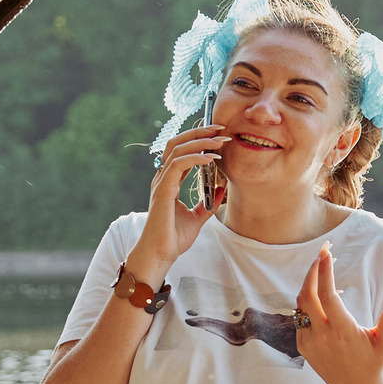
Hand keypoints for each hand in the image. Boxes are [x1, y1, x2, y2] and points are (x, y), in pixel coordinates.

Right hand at [132, 125, 228, 278]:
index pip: (182, 150)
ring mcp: (161, 182)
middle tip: (221, 129)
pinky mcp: (163, 190)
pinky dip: (196, 158)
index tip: (219, 135)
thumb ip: (207, 202)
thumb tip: (221, 189)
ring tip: (220, 141)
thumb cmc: (173, 238)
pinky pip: (178, 164)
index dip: (199, 139)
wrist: (161, 254)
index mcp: (169, 181)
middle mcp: (163, 178)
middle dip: (199, 132)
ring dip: (200, 142)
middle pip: (177, 143)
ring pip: (177, 149)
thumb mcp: (197, 217)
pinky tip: (211, 159)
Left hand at [296, 244, 382, 383]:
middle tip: (323, 253)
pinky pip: (299, 317)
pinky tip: (321, 295)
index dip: (325, 272)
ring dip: (309, 284)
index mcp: (343, 332)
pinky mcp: (303, 346)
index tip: (325, 252)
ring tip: (322, 269)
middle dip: (313, 270)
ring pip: (300, 305)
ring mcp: (309, 342)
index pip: (328, 296)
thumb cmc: (373, 363)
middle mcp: (323, 336)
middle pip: (308, 295)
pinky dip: (307, 301)